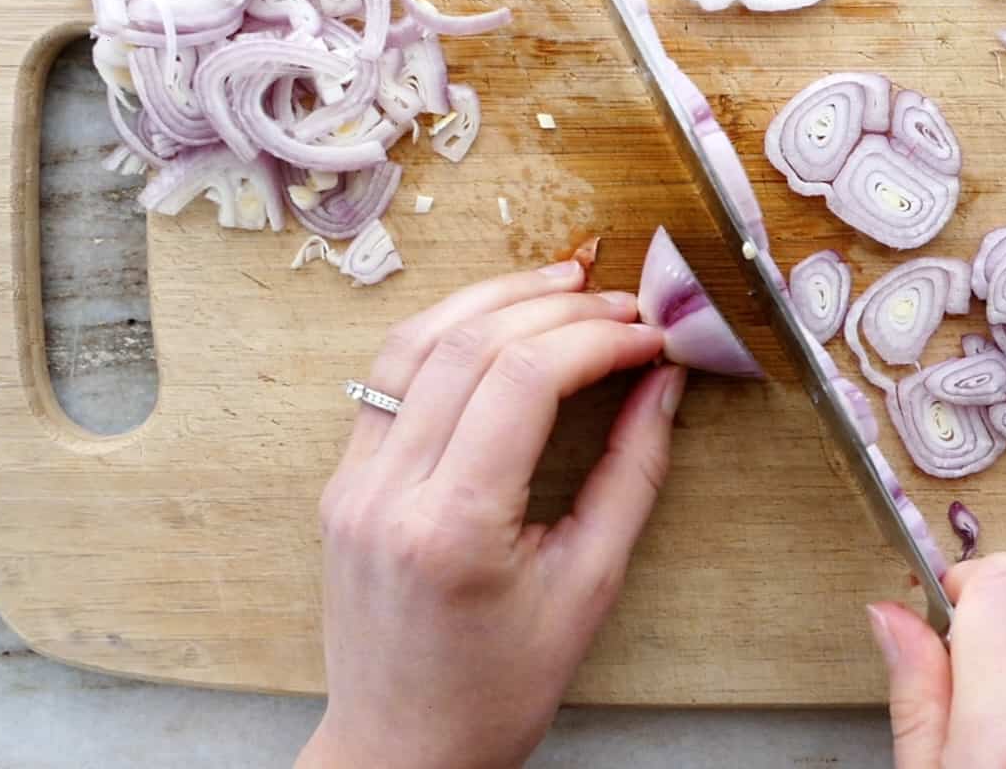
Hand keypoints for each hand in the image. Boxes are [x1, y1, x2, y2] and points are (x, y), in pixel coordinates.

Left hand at [298, 260, 683, 768]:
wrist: (401, 748)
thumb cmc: (497, 689)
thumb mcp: (588, 586)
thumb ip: (633, 475)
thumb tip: (664, 383)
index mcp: (452, 527)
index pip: (525, 378)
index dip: (598, 339)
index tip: (651, 337)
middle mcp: (388, 492)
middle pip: (472, 345)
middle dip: (558, 308)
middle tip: (623, 305)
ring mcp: (352, 482)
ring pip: (417, 342)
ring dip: (495, 299)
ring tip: (564, 284)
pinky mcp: (342, 480)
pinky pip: (389, 376)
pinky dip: (448, 332)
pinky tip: (497, 320)